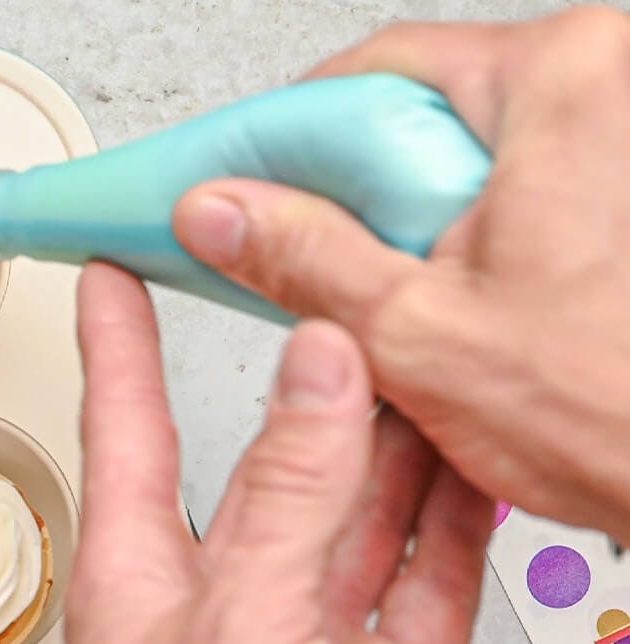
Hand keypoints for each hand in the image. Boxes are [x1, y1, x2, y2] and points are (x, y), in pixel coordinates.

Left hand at [54, 265, 490, 643]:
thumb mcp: (241, 636)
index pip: (131, 430)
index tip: (117, 270)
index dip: (123, 345)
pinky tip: (475, 475)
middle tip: (343, 289)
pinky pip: (423, 588)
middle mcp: (223, 605)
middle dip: (305, 380)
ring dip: (395, 442)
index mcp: (144, 583)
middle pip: (270, 460)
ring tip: (430, 357)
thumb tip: (318, 371)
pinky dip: (454, 530)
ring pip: (360, 513)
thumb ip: (289, 500)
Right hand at [169, 6, 629, 538]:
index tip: (242, 193)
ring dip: (424, 227)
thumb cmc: (627, 407)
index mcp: (566, 78)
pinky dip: (484, 240)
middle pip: (425, 113)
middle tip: (335, 273)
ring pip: (475, 156)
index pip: (372, 71)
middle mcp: (615, 84)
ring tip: (419, 306)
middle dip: (364, 196)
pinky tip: (474, 305)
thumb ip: (301, 258)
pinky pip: (532, 185)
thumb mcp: (416, 333)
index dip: (286, 142)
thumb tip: (220, 212)